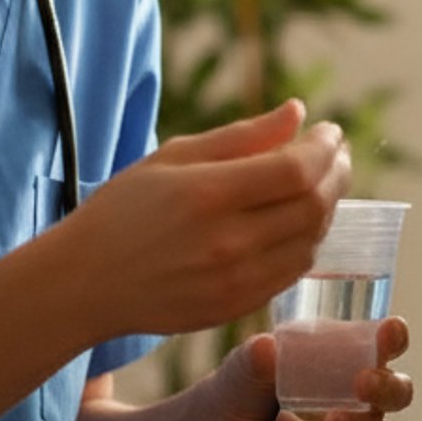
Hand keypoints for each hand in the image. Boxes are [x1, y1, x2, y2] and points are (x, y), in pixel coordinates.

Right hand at [65, 103, 349, 338]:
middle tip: (337, 155)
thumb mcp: (174, 157)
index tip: (330, 131)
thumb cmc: (124, 209)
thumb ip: (242, 136)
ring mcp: (235, 281)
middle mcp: (227, 242)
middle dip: (336, 174)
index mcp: (208, 194)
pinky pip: (291, 272)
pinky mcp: (236, 308)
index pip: (297, 170)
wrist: (84, 282)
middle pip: (313, 206)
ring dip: (326, 209)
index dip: (325, 148)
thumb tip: (298, 112)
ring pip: (310, 242)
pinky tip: (299, 221)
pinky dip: (306, 242)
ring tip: (322, 184)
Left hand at [202, 319, 413, 420]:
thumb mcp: (247, 362)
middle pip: (399, 393)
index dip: (395, 338)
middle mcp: (363, 396)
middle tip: (362, 382)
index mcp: (354, 358)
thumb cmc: (247, 380)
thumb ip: (257, 354)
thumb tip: (267, 348)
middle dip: (387, 388)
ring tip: (330, 418)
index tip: (389, 330)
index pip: (389, 345)